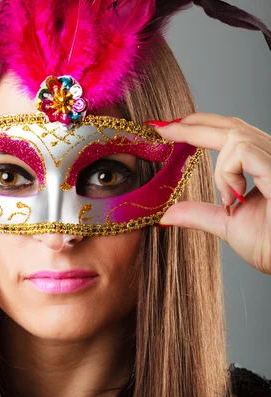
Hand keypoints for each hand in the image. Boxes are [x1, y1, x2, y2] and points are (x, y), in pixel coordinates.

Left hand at [146, 113, 270, 274]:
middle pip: (231, 125)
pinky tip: (233, 198)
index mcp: (261, 166)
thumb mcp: (225, 224)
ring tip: (227, 199)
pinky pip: (242, 152)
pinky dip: (228, 173)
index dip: (200, 126)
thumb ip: (198, 213)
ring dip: (219, 169)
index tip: (167, 129)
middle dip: (194, 125)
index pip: (230, 134)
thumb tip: (167, 214)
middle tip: (163, 129)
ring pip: (235, 136)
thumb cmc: (267, 244)